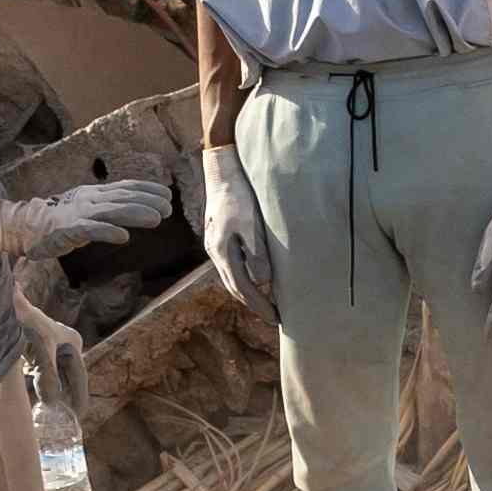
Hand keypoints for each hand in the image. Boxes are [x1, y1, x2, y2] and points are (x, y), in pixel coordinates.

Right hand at [0, 175, 163, 262]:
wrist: (22, 227)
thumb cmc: (57, 221)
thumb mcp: (85, 210)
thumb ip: (108, 210)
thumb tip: (134, 213)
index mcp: (92, 194)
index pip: (123, 188)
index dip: (145, 189)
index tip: (166, 194)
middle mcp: (87, 199)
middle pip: (121, 198)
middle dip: (146, 201)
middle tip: (168, 207)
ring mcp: (77, 214)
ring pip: (110, 212)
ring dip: (134, 214)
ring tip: (156, 219)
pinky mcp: (67, 231)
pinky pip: (89, 230)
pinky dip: (106, 232)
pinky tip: (123, 237)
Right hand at [197, 158, 276, 311]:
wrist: (221, 171)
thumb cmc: (239, 195)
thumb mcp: (251, 224)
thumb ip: (257, 253)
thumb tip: (263, 281)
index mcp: (223, 252)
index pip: (243, 288)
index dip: (260, 305)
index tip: (276, 318)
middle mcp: (216, 252)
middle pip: (235, 287)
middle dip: (254, 304)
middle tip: (274, 317)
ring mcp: (215, 244)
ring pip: (232, 278)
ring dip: (248, 293)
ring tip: (265, 302)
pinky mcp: (219, 236)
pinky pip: (231, 266)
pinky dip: (242, 278)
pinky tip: (253, 278)